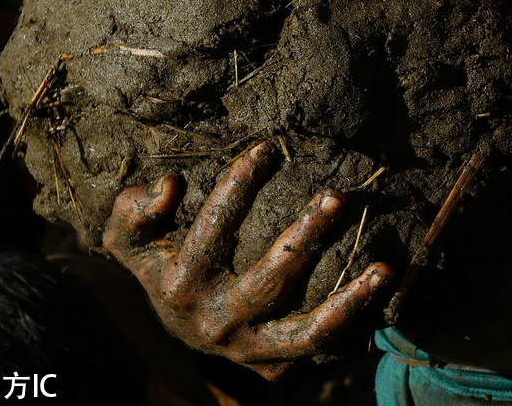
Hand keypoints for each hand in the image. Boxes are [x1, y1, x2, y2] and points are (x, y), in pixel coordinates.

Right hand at [103, 142, 392, 379]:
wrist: (175, 331)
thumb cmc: (158, 266)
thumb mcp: (128, 240)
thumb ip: (133, 209)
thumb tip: (171, 183)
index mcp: (178, 282)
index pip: (213, 226)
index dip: (238, 184)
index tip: (265, 148)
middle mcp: (215, 320)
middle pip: (267, 277)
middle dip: (304, 236)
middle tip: (336, 196)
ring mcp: (247, 347)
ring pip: (301, 322)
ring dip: (344, 293)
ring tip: (380, 264)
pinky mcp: (272, 362)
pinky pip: (317, 342)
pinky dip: (352, 314)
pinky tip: (382, 277)